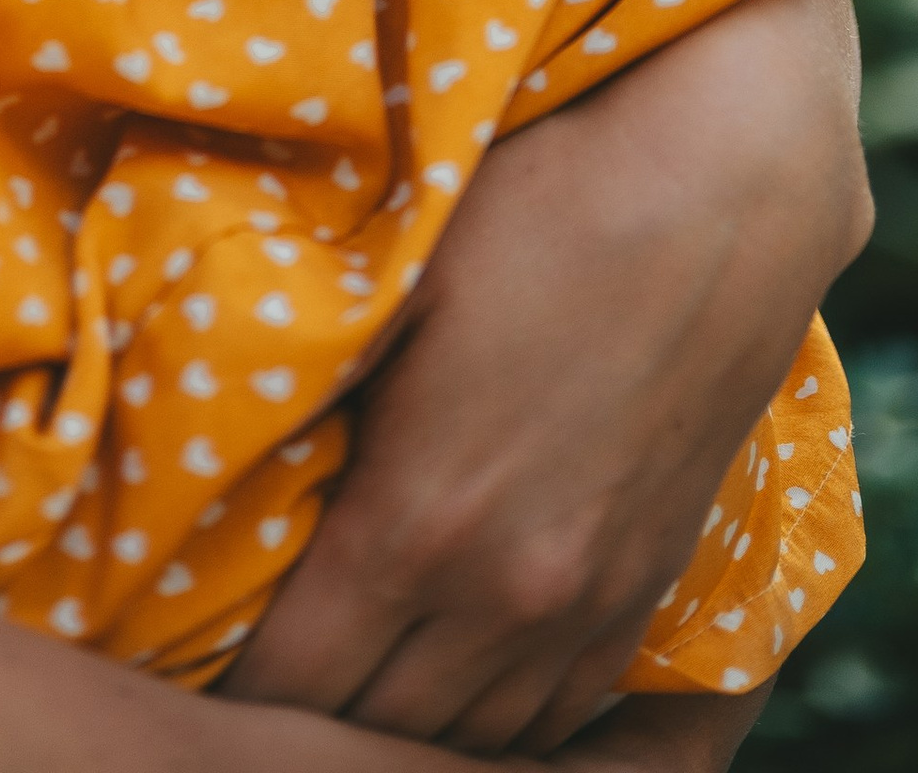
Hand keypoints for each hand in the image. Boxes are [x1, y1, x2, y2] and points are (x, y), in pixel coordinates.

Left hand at [224, 0, 867, 754]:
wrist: (726, 198)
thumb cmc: (542, 208)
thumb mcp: (397, 281)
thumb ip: (316, 383)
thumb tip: (220, 434)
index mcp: (418, 522)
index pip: (292, 679)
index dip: (232, 673)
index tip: (192, 643)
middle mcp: (504, 594)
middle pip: (375, 728)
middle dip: (309, 708)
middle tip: (260, 656)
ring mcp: (588, 606)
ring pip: (473, 738)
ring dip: (404, 721)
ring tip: (349, 673)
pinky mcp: (648, 590)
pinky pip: (563, 716)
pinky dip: (498, 717)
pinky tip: (456, 679)